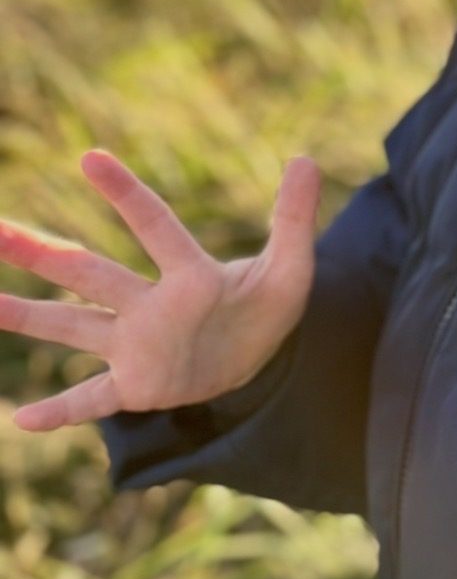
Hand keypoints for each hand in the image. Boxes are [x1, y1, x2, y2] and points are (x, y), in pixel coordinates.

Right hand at [0, 150, 320, 431]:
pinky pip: (93, 399)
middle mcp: (150, 304)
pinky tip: (21, 420)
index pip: (154, 227)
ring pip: (74, 327)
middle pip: (91, 274)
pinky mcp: (136, 385)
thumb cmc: (267, 305)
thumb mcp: (292, 267)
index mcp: (191, 274)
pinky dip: (61, 411)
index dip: (126, 194)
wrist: (259, 357)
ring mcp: (136, 345)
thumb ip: (294, 217)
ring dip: (29, 317)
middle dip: (43, 253)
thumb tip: (306, 158)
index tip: (91, 158)